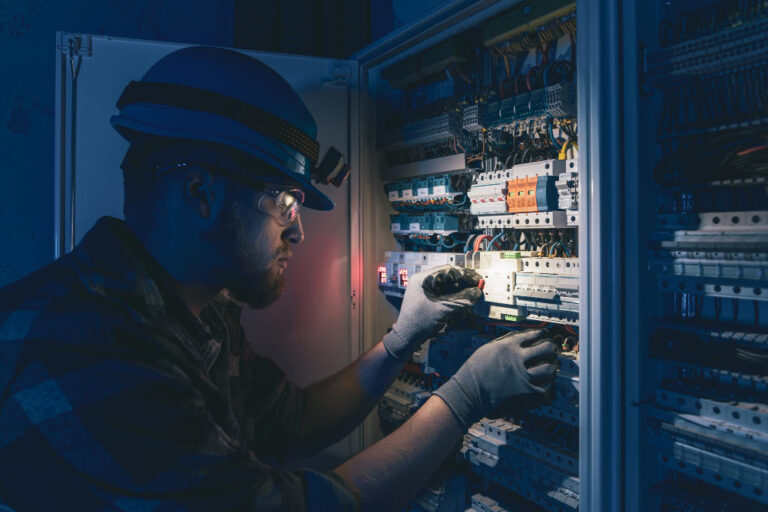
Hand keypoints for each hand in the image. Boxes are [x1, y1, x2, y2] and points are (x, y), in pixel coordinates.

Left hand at [382, 265, 482, 360]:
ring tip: (472, 296)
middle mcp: (424, 282)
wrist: (406, 338)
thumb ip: (461, 299)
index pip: (447, 270)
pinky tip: (463, 302)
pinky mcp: (429, 300)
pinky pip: (445, 294)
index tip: (476, 280)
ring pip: (448, 286)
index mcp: (422, 279)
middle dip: (463, 283)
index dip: (464, 275)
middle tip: (477, 287)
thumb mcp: (442, 310)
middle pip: (448, 278)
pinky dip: (455, 298)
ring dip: (460, 291)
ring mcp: (426, 291)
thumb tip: (476, 292)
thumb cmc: (418, 323)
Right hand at [433, 329, 557, 427]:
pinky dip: (547, 382)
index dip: (539, 334)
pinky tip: (547, 380)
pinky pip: (544, 386)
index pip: (530, 336)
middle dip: (551, 347)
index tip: (543, 334)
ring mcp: (522, 376)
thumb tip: (516, 342)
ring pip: (547, 368)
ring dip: (552, 365)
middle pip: (544, 349)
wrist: (469, 392)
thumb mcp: (487, 349)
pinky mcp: (524, 391)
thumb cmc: (474, 371)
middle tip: (552, 347)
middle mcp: (518, 359)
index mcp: (508, 346)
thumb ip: (503, 344)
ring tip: (553, 364)